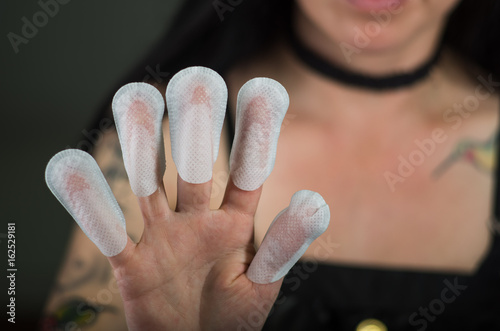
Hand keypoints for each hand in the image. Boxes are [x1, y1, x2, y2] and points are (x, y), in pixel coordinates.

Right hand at [45, 67, 329, 330]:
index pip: (246, 173)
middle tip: (195, 80)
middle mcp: (195, 222)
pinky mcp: (130, 263)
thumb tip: (314, 201)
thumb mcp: (263, 283)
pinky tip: (72, 166)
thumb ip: (282, 244)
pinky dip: (90, 204)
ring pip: (147, 185)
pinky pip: (108, 231)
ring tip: (135, 99)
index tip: (260, 91)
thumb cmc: (231, 321)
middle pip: (192, 169)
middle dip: (194, 129)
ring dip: (140, 147)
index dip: (254, 134)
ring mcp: (161, 238)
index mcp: (233, 225)